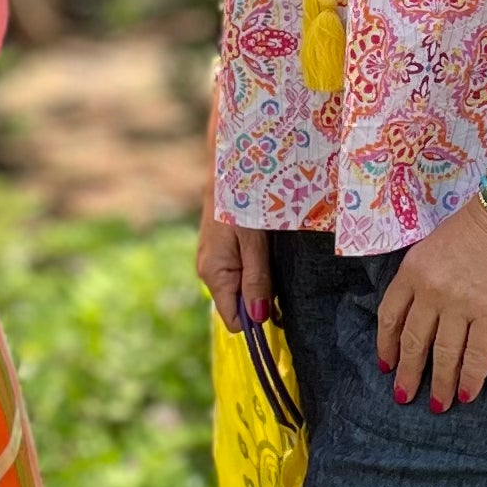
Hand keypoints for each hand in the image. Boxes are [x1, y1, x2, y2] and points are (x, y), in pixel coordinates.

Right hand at [195, 181, 272, 333]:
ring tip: (269, 255)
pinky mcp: (219, 251)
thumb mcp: (254, 243)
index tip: (278, 304)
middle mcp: (208, 272)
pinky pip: (238, 272)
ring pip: (240, 288)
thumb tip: (259, 318)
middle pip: (238, 304)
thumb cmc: (243, 201)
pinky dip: (253, 268)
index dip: (256, 319)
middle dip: (260, 297)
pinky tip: (262, 249)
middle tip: (277, 270)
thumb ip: (257, 280)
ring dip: (259, 280)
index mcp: (214, 273)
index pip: (234, 320)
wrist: (230, 166)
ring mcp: (212, 261)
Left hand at [375, 196, 486, 408]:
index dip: (386, 345)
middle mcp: (431, 292)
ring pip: (444, 354)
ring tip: (437, 405)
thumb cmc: (477, 224)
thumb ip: (422, 277)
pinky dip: (471, 378)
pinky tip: (467, 395)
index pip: (390, 316)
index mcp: (412, 271)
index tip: (386, 364)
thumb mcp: (433, 245)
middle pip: (413, 341)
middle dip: (407, 373)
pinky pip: (477, 355)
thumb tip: (420, 313)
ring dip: (439, 384)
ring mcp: (461, 305)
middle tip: (403, 395)